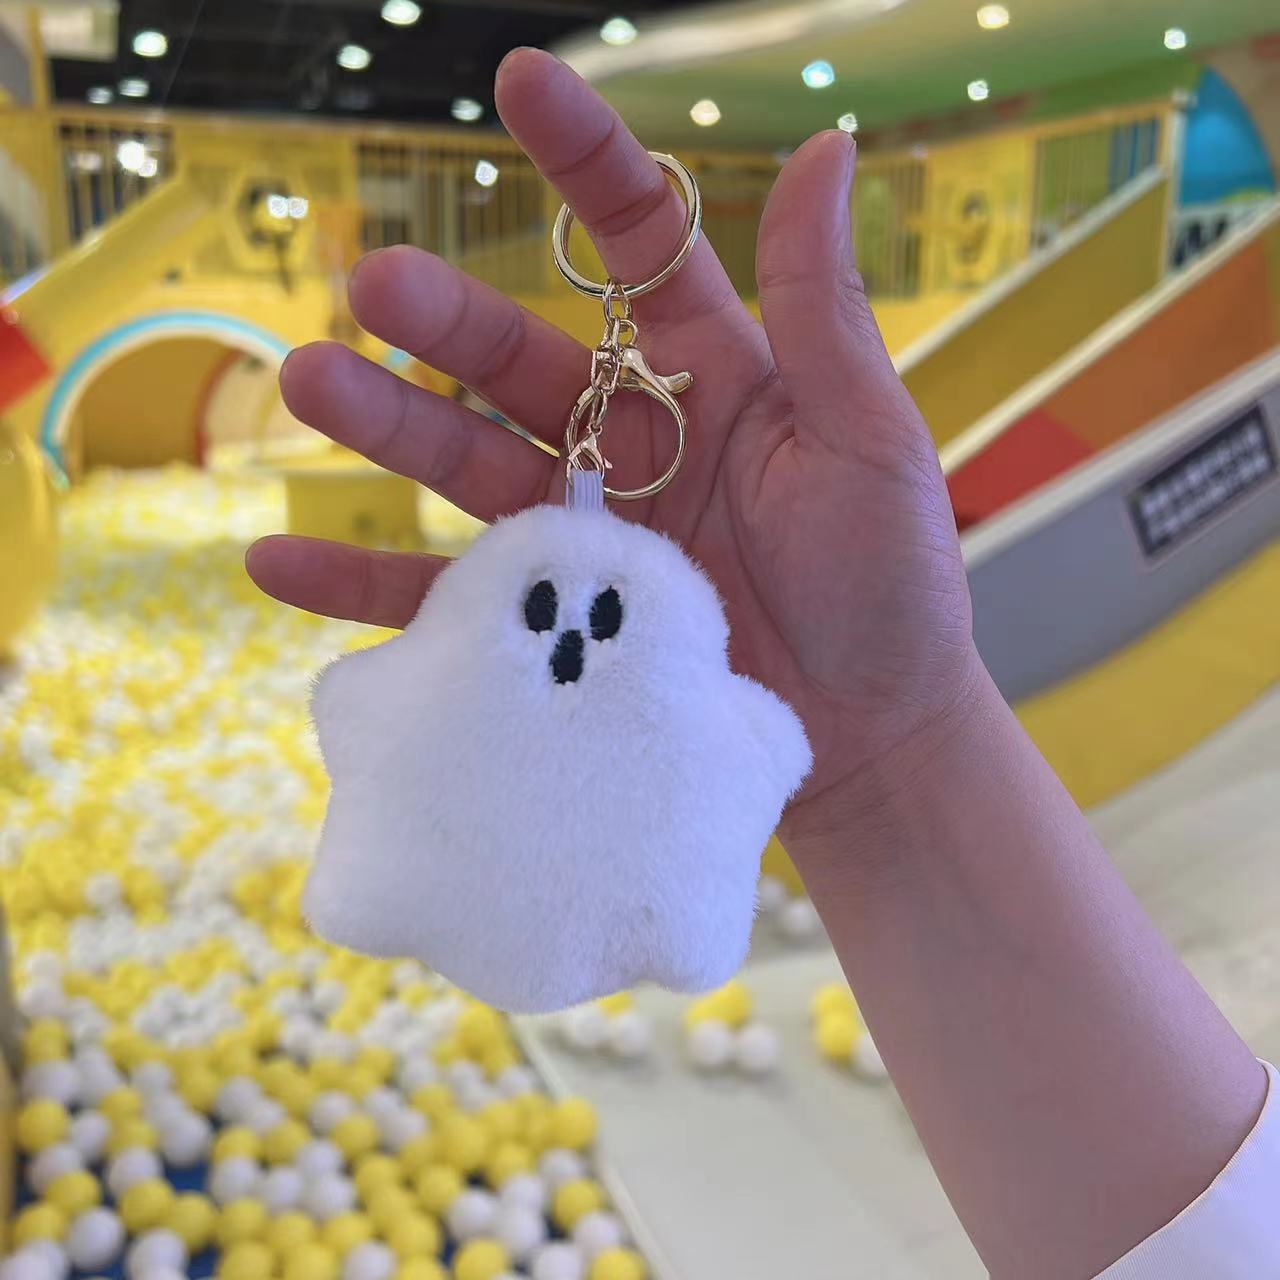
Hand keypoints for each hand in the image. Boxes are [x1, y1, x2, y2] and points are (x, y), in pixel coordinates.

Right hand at [246, 47, 977, 860]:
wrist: (871, 738)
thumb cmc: (889, 585)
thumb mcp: (866, 439)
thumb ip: (822, 308)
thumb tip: (825, 145)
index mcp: (707, 377)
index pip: (637, 247)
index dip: (584, 163)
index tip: (521, 80)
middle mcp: (627, 443)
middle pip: (517, 362)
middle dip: (445, 322)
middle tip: (372, 288)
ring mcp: (580, 538)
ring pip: (464, 467)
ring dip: (386, 430)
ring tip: (307, 385)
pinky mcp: (550, 631)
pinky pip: (441, 601)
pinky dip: (359, 584)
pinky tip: (276, 562)